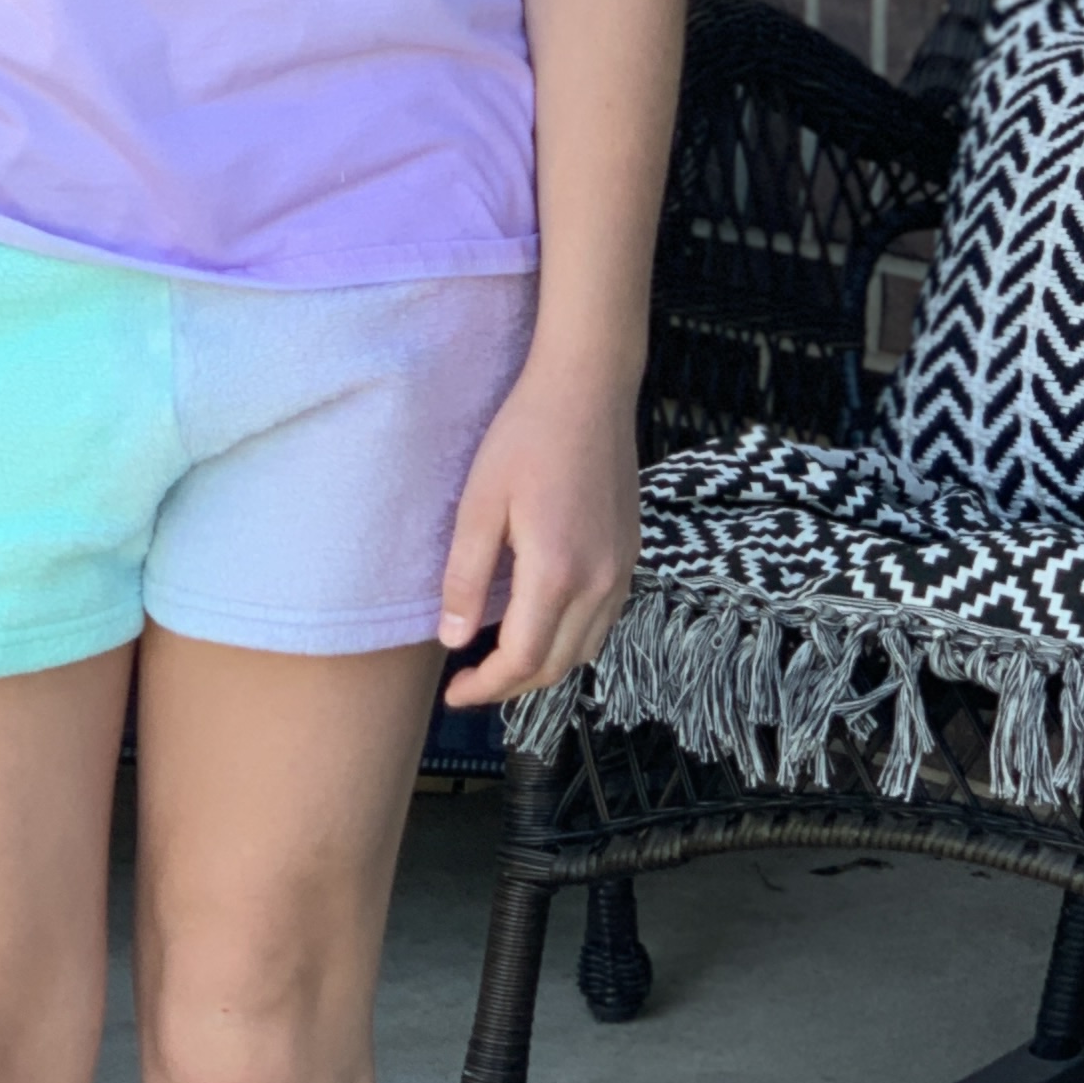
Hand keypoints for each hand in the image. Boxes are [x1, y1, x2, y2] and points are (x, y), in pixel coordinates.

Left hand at [433, 346, 639, 713]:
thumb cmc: (525, 437)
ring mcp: (622, 571)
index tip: (452, 693)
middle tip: (468, 683)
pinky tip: (540, 623)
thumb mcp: (478, 504)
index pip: (521, 661)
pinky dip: (570, 640)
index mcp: (556, 574)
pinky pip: (603, 622)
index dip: (484, 688)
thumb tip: (453, 640)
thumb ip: (465, 577)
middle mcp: (599, 583)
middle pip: (555, 667)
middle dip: (509, 686)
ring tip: (499, 660)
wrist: (589, 389)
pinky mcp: (631, 555)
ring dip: (542, 667)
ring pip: (584, 650)